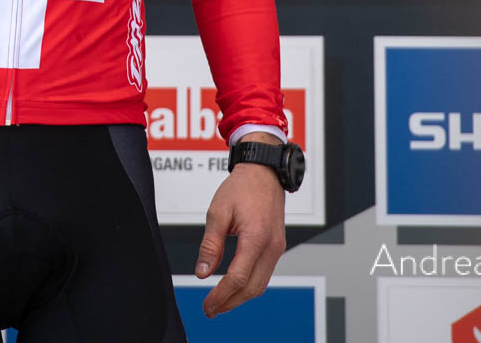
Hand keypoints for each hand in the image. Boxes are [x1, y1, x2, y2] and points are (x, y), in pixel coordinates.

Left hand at [194, 139, 287, 317]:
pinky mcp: (277, 246)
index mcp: (256, 237)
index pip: (238, 277)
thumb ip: (210, 245)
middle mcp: (271, 246)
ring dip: (240, 297)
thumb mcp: (218, 212)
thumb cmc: (241, 187)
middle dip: (230, 303)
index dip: (221, 296)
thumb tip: (203, 272)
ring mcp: (277, 247)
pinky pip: (265, 273)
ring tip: (219, 302)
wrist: (264, 171)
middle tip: (210, 310)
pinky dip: (249, 285)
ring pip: (261, 284)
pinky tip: (234, 286)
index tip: (207, 305)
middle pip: (253, 288)